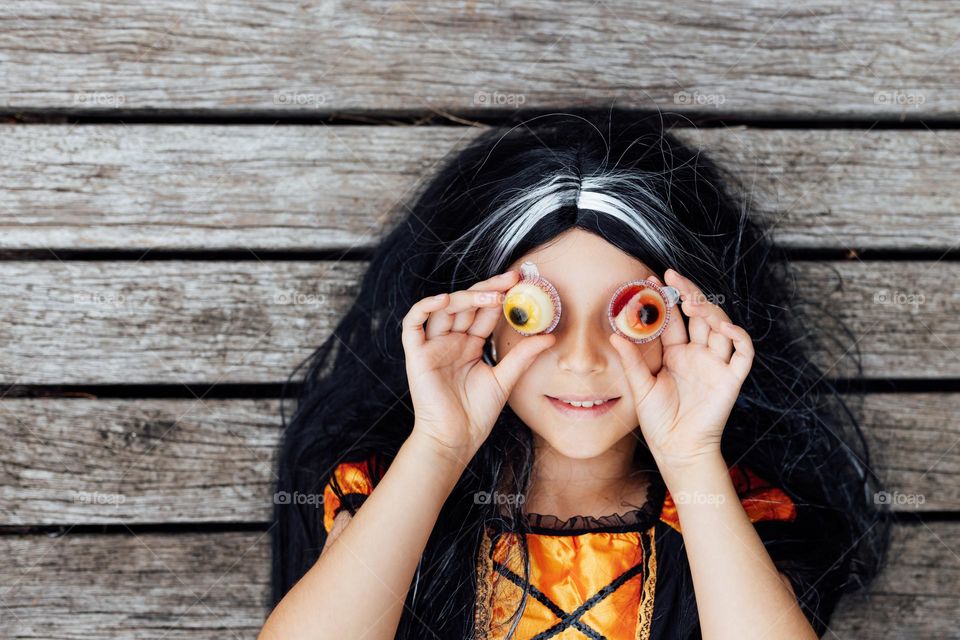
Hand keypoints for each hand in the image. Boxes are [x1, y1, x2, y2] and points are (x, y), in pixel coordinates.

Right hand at [401, 270, 555, 462]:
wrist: (455, 439)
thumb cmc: (476, 414)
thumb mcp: (505, 379)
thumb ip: (522, 356)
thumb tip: (550, 336)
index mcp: (469, 344)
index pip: (484, 312)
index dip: (501, 295)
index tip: (522, 283)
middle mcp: (450, 341)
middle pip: (466, 304)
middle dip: (488, 289)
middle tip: (512, 279)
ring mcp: (432, 346)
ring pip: (444, 309)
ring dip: (466, 297)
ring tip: (492, 295)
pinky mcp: (416, 355)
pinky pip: (413, 324)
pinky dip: (424, 308)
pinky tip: (444, 300)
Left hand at [609, 269, 753, 470]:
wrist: (677, 448)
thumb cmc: (658, 420)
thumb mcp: (640, 387)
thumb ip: (632, 361)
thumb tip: (615, 335)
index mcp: (676, 354)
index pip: (674, 319)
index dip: (666, 299)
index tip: (652, 279)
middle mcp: (698, 354)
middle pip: (699, 315)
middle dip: (688, 293)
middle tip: (673, 276)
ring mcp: (716, 364)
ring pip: (721, 326)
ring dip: (710, 310)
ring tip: (691, 301)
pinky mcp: (731, 378)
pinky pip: (743, 353)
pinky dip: (739, 337)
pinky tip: (724, 327)